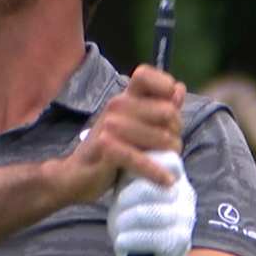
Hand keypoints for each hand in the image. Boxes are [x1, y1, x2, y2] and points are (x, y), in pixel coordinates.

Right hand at [61, 65, 185, 201]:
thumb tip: (179, 88)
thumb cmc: (110, 151)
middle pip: (167, 111)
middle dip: (175, 132)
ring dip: (169, 155)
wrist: (76, 175)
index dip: (165, 86)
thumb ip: (158, 107)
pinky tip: (166, 180)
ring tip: (164, 164)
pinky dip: (157, 172)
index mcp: (123, 98)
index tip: (171, 107)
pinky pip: (142, 159)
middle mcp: (116, 106)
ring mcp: (110, 125)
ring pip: (162, 137)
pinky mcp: (106, 147)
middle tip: (168, 147)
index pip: (145, 75)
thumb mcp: (135, 126)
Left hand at [108, 151, 195, 255]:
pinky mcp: (180, 241)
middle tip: (117, 201)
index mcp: (176, 176)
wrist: (143, 248)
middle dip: (127, 195)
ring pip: (149, 213)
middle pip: (152, 186)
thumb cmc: (133, 210)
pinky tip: (121, 240)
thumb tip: (116, 131)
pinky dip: (130, 238)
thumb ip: (131, 161)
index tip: (121, 171)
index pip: (166, 159)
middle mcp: (186, 194)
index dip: (142, 162)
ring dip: (125, 219)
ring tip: (118, 222)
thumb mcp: (131, 182)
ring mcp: (185, 218)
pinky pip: (153, 237)